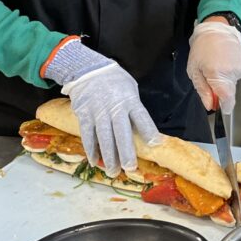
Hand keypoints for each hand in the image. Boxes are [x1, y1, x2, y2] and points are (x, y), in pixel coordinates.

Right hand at [46, 40, 159, 176]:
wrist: (88, 69)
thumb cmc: (115, 81)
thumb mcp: (130, 89)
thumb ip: (134, 108)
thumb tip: (142, 131)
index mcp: (130, 100)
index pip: (141, 117)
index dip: (148, 130)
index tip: (155, 144)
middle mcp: (114, 108)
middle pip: (121, 132)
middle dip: (126, 152)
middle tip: (130, 168)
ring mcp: (98, 112)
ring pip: (104, 137)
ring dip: (109, 156)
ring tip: (113, 172)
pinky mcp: (84, 115)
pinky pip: (87, 135)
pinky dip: (91, 149)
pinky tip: (95, 161)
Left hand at [188, 19, 240, 111]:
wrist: (217, 31)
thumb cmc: (202, 49)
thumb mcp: (194, 70)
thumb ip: (202, 90)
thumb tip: (210, 105)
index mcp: (216, 74)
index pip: (227, 99)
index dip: (224, 107)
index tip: (221, 110)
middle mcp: (231, 73)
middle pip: (228, 93)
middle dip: (219, 92)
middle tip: (209, 80)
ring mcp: (239, 69)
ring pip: (231, 85)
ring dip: (223, 82)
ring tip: (215, 67)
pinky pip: (235, 77)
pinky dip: (228, 75)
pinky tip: (222, 64)